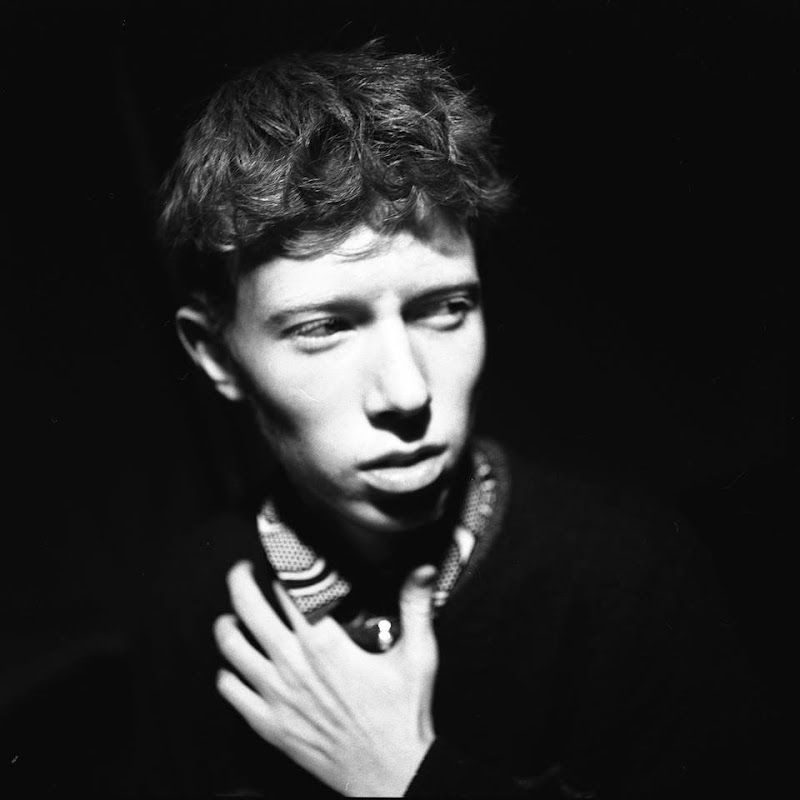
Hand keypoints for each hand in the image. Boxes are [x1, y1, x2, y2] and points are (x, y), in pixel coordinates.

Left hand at [214, 561, 438, 796]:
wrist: (390, 774)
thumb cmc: (403, 715)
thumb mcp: (418, 655)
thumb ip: (416, 606)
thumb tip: (424, 568)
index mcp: (326, 643)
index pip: (290, 587)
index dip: (282, 561)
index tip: (279, 547)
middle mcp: (293, 664)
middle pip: (249, 608)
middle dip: (240, 580)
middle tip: (242, 569)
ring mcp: (276, 695)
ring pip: (232, 647)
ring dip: (227, 624)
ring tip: (231, 614)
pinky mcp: (269, 723)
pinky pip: (231, 690)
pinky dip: (227, 672)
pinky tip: (235, 665)